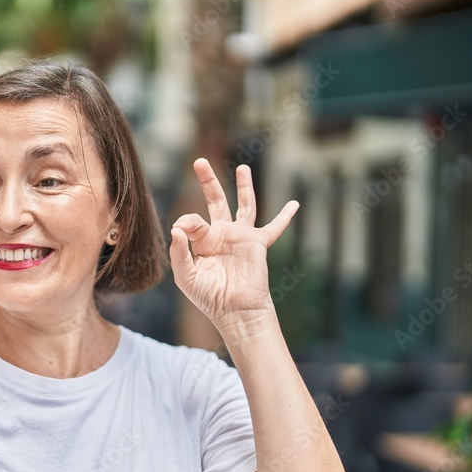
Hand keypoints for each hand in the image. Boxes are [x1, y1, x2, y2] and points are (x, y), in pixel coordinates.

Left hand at [169, 159, 297, 333]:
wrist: (234, 310)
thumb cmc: (208, 296)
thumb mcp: (186, 276)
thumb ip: (179, 252)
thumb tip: (176, 226)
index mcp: (201, 241)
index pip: (192, 221)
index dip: (186, 223)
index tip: (180, 230)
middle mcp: (221, 234)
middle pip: (215, 201)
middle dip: (208, 181)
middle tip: (199, 162)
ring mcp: (240, 237)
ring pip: (244, 205)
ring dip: (244, 186)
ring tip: (242, 168)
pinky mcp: (258, 243)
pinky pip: (274, 228)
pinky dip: (285, 217)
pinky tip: (294, 204)